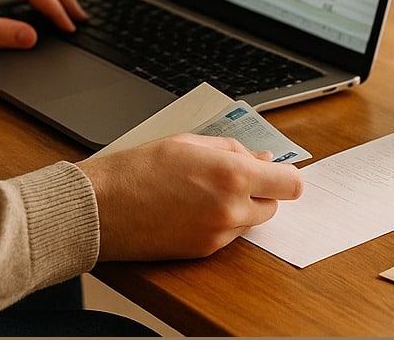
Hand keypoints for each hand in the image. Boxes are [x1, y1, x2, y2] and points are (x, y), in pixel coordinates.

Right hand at [78, 133, 303, 260]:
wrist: (103, 208)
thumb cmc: (138, 169)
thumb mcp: (188, 143)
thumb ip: (232, 149)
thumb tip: (262, 158)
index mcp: (232, 174)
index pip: (291, 184)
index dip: (286, 176)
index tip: (277, 171)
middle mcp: (232, 208)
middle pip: (274, 205)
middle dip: (260, 190)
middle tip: (228, 176)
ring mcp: (219, 234)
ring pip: (251, 221)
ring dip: (240, 207)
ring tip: (202, 191)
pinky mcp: (205, 251)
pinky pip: (228, 235)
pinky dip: (220, 222)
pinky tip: (191, 208)